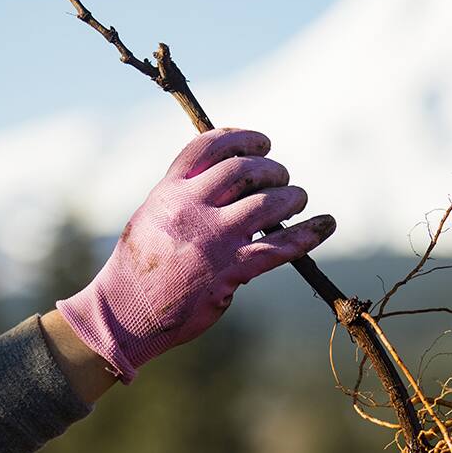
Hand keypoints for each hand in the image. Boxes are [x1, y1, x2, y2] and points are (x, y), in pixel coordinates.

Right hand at [56, 128, 335, 382]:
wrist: (126, 315)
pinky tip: (326, 224)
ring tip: (298, 198)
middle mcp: (191, 208)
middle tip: (281, 177)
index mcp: (168, 192)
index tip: (261, 143)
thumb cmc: (138, 270)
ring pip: (267, 202)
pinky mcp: (230, 271)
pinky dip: (309, 232)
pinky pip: (280, 245)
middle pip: (244, 169)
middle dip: (271, 168)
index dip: (241, 137)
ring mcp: (212, 239)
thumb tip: (224, 182)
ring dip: (292, 196)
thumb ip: (184, 199)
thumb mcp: (151, 218)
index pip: (208, 146)